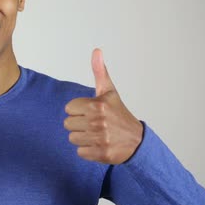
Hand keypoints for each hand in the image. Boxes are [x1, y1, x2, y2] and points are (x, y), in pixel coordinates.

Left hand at [63, 49, 142, 163]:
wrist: (137, 141)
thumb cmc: (119, 114)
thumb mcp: (109, 91)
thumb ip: (99, 71)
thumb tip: (96, 50)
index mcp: (97, 105)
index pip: (68, 108)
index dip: (78, 110)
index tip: (90, 112)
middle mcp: (98, 122)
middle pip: (68, 124)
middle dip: (78, 124)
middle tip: (93, 124)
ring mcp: (100, 139)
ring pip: (72, 139)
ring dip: (82, 138)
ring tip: (96, 134)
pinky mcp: (101, 154)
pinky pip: (80, 152)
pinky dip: (87, 150)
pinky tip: (99, 144)